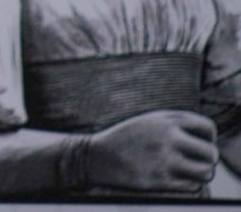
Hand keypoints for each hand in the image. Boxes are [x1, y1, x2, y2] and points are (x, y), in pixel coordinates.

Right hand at [85, 109, 217, 192]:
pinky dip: (189, 185)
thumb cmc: (125, 138)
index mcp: (165, 120)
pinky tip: (177, 180)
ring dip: (201, 174)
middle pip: (210, 153)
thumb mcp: (148, 120)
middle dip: (207, 159)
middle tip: (196, 162)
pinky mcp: (158, 181)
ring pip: (205, 172)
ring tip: (190, 173)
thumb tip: (205, 138)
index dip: (208, 138)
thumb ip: (175, 123)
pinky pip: (192, 187)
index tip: (199, 144)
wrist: (95, 156)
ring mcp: (163, 160)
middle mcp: (167, 138)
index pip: (207, 128)